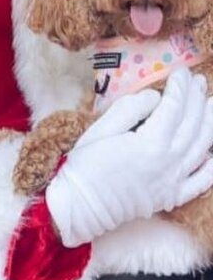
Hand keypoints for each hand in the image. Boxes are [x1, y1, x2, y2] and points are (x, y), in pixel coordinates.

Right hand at [46, 67, 212, 246]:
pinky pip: (200, 183)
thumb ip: (131, 108)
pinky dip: (211, 167)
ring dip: (210, 123)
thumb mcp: (102, 128)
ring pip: (202, 148)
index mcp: (150, 143)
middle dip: (197, 99)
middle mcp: (168, 163)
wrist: (80, 207)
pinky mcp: (171, 198)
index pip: (174, 107)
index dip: (180, 87)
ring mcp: (173, 182)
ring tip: (212, 104)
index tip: (181, 72)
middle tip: (198, 81)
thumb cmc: (86, 165)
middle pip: (192, 124)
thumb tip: (155, 98)